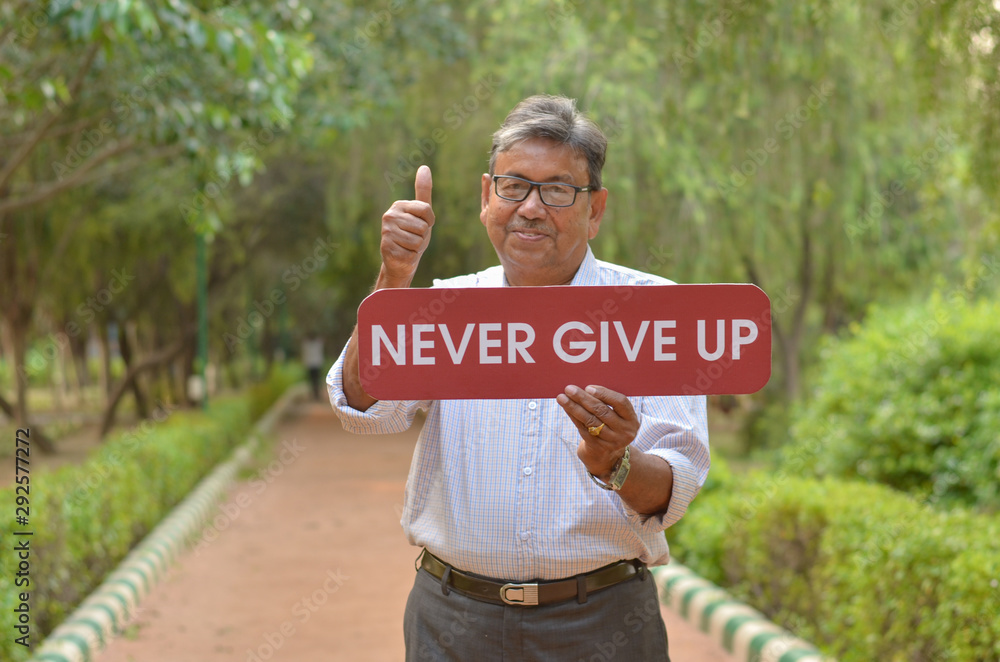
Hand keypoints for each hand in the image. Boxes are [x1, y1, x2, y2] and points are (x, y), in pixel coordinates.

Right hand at [379, 165, 434, 287]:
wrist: (400, 261)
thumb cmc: (413, 235)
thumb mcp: (421, 214)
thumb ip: (423, 191)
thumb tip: (424, 167)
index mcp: (398, 205)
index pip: (426, 210)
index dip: (429, 222)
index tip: (421, 225)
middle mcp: (389, 216)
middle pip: (422, 227)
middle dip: (422, 236)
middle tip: (412, 238)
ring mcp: (386, 232)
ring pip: (418, 241)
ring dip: (416, 247)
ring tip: (407, 246)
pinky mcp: (387, 248)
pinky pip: (411, 252)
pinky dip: (411, 256)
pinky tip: (403, 254)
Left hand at [556, 385, 639, 478]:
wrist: (608, 455)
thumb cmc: (609, 426)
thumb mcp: (616, 417)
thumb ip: (606, 403)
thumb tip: (584, 388)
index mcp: (632, 420)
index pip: (621, 402)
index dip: (604, 394)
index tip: (588, 387)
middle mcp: (624, 432)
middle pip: (602, 411)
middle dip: (583, 398)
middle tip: (569, 389)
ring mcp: (612, 441)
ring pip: (590, 420)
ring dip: (574, 407)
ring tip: (562, 398)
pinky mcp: (598, 448)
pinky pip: (583, 429)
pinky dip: (573, 417)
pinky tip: (566, 408)